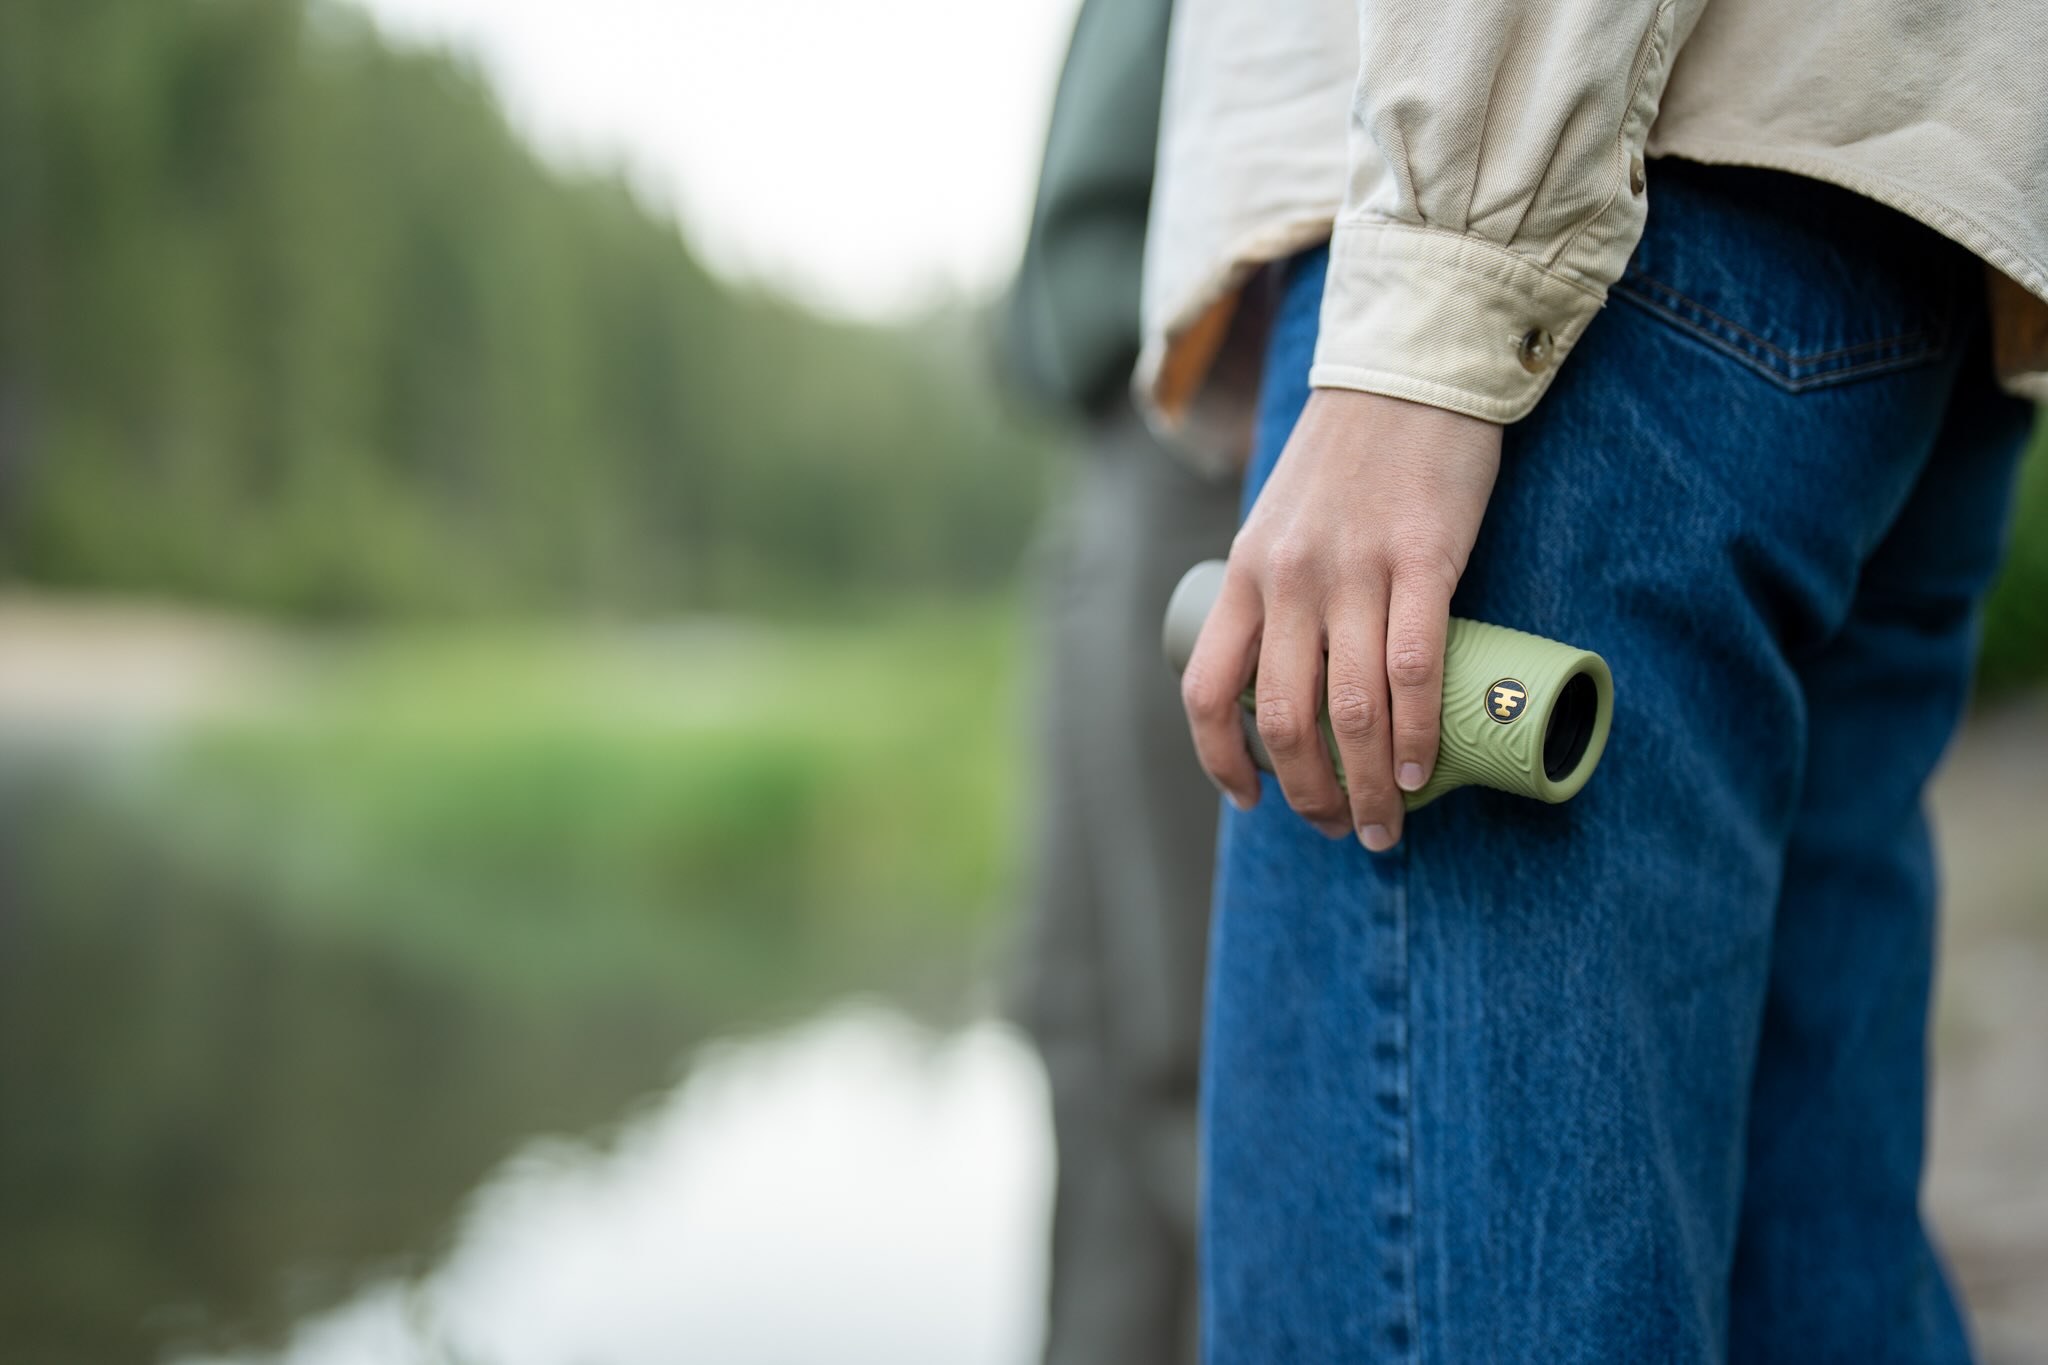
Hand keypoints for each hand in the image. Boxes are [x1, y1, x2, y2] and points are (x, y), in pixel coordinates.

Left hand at [1180, 388, 1502, 848]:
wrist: (1410, 371)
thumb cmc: (1347, 457)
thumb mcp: (1279, 521)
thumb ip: (1275, 585)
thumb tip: (1290, 668)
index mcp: (1243, 574)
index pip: (1209, 690)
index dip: (1220, 761)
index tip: (1252, 799)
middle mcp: (1288, 579)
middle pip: (1283, 720)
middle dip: (1310, 793)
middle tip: (1341, 828)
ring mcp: (1354, 571)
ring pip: (1351, 711)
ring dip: (1370, 785)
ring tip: (1387, 824)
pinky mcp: (1423, 559)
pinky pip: (1414, 669)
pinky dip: (1418, 735)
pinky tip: (1425, 772)